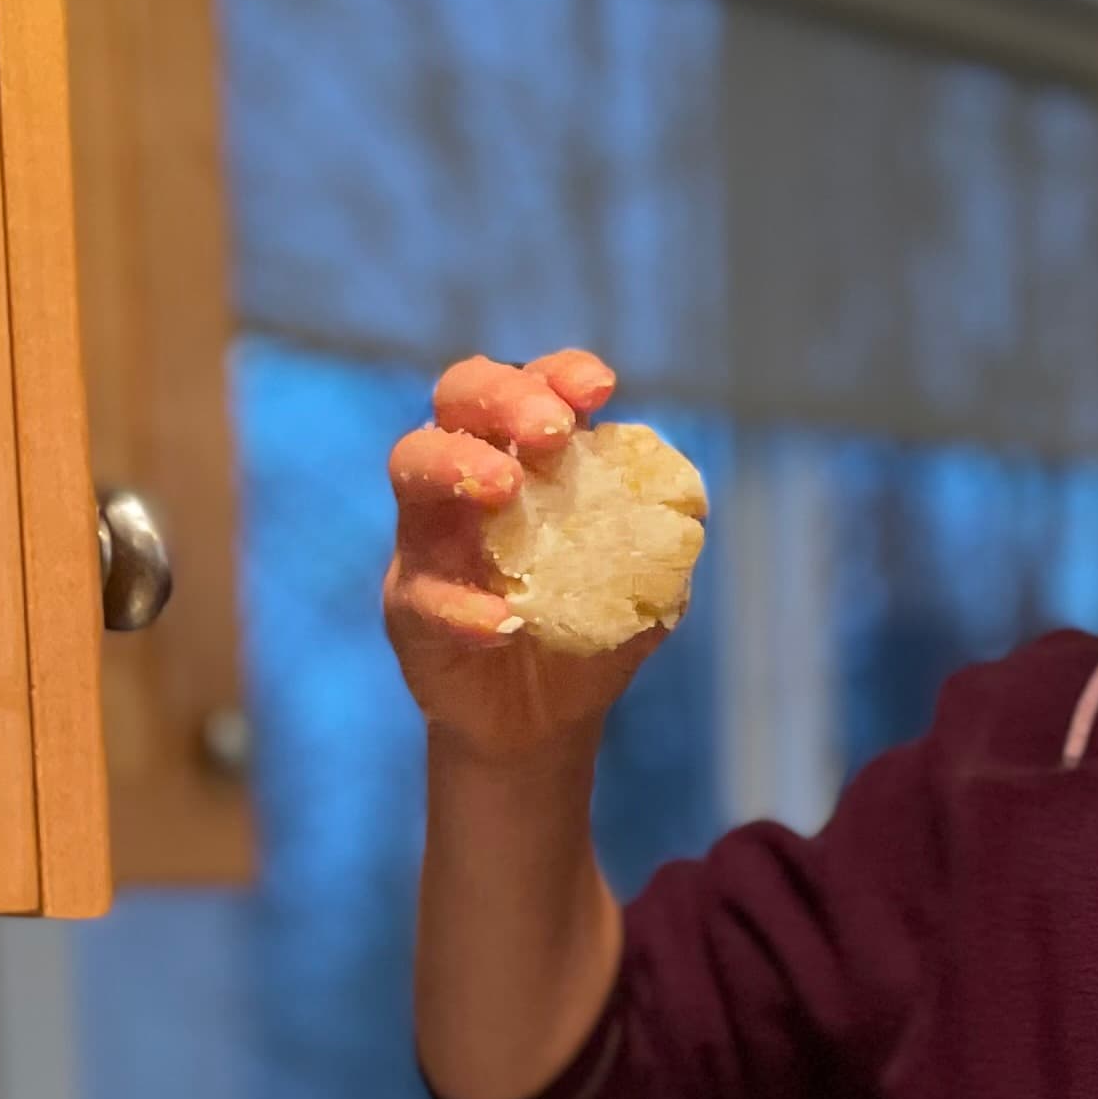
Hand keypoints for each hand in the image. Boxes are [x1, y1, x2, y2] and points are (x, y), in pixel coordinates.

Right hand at [383, 346, 663, 759]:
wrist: (542, 724)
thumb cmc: (587, 636)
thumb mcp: (641, 592)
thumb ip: (659, 548)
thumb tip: (689, 510)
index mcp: (526, 459)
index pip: (531, 388)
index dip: (560, 374)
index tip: (600, 389)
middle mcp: (468, 479)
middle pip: (458, 399)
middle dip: (503, 397)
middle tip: (548, 431)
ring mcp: (430, 537)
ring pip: (412, 466)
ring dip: (457, 465)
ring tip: (504, 489)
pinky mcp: (408, 604)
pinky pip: (421, 591)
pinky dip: (462, 605)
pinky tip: (503, 624)